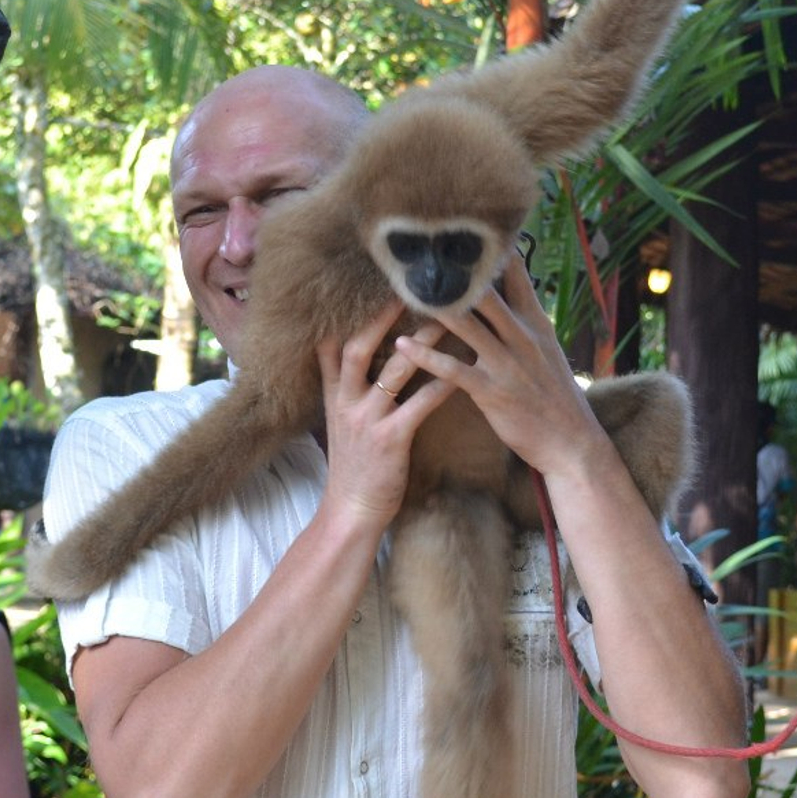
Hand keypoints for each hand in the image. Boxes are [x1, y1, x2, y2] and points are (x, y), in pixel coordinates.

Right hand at [316, 300, 456, 531]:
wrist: (351, 512)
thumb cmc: (354, 467)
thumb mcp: (339, 422)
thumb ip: (346, 390)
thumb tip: (359, 362)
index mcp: (333, 395)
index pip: (332, 345)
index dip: (347, 314)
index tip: (369, 285)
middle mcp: (346, 401)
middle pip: (359, 346)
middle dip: (381, 315)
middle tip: (411, 288)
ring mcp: (366, 419)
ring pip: (395, 369)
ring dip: (424, 342)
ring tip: (450, 319)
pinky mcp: (390, 439)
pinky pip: (420, 404)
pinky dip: (442, 384)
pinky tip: (464, 371)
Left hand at [395, 257, 607, 477]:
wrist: (570, 442)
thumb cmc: (554, 395)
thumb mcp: (547, 350)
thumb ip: (525, 321)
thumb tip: (505, 292)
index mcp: (537, 323)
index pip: (516, 275)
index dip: (493, 250)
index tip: (467, 226)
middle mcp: (523, 337)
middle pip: (486, 293)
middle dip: (455, 272)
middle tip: (424, 250)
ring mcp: (507, 364)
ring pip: (466, 325)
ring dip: (433, 308)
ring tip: (402, 290)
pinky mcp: (492, 392)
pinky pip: (453, 370)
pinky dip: (426, 356)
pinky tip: (402, 345)